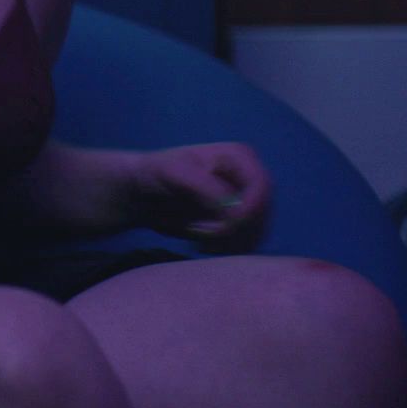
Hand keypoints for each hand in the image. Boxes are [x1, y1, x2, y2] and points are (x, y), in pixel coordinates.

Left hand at [126, 142, 269, 249]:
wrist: (144, 192)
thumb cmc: (157, 173)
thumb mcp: (175, 173)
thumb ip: (206, 189)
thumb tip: (235, 211)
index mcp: (241, 157)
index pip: (261, 189)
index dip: (248, 212)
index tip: (222, 228)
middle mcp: (251, 180)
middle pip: (261, 216)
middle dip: (232, 231)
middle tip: (197, 233)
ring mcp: (249, 203)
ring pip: (255, 234)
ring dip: (226, 243)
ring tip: (195, 237)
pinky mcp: (242, 225)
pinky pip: (246, 245)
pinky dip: (225, 250)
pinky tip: (201, 245)